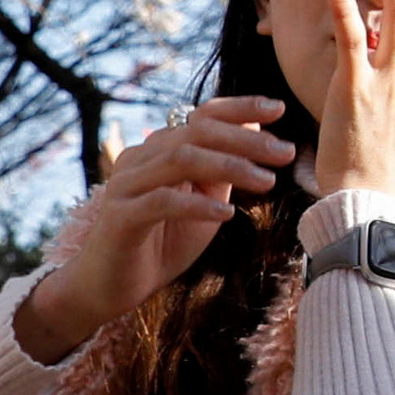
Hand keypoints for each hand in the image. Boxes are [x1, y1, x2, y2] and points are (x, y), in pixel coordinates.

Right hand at [12, 94, 294, 363]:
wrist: (110, 286)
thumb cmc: (162, 243)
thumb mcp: (203, 201)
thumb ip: (223, 170)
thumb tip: (257, 132)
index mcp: (160, 149)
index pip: (201, 116)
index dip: (240, 108)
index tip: (279, 109)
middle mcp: (140, 158)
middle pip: (196, 132)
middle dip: (245, 140)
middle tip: (285, 153)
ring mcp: (127, 185)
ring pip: (180, 159)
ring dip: (229, 165)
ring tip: (266, 181)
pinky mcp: (120, 217)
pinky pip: (161, 202)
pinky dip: (197, 204)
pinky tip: (226, 213)